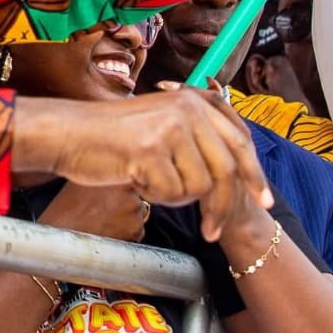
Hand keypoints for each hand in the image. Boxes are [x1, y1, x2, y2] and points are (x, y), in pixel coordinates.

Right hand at [13, 84, 270, 240]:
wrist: (70, 132)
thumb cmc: (113, 135)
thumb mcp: (162, 122)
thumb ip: (197, 136)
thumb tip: (237, 170)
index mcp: (194, 100)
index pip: (239, 141)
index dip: (254, 175)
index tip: (262, 200)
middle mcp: (187, 109)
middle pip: (227, 170)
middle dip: (223, 207)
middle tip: (212, 232)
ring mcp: (170, 128)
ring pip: (199, 186)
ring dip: (176, 195)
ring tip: (148, 178)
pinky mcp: (152, 150)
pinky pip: (172, 194)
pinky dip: (155, 196)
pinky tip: (135, 178)